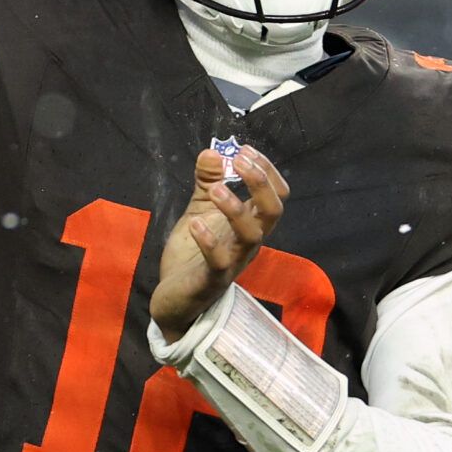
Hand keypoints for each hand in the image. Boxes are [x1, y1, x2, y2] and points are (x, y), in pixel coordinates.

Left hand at [151, 145, 287, 341]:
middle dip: (260, 182)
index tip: (245, 150)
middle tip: (240, 160)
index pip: (276, 196)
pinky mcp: (212, 280)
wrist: (175, 302)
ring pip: (252, 235)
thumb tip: (212, 151)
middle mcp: (248, 243)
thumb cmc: (193, 256)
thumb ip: (207, 183)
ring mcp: (234, 262)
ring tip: (216, 189)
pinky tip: (195, 223)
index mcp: (250, 225)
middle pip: (273, 212)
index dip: (266, 170)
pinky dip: (209, 241)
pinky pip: (220, 262)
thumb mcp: (200, 212)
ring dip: (236, 208)